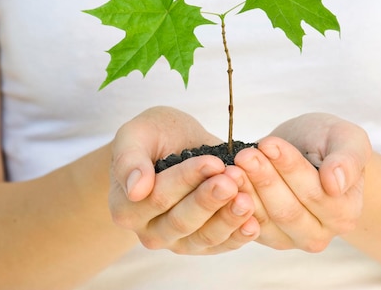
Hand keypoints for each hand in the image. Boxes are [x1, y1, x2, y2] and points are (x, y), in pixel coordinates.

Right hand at [108, 106, 259, 254]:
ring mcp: (177, 241)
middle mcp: (150, 231)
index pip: (159, 196)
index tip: (213, 162)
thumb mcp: (136, 134)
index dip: (188, 179)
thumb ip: (130, 158)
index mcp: (127, 207)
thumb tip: (136, 189)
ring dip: (228, 219)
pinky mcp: (203, 244)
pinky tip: (253, 223)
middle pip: (182, 220)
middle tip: (232, 180)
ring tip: (246, 199)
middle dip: (209, 199)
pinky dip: (238, 236)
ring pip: (204, 237)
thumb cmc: (153, 136)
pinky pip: (222, 245)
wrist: (174, 146)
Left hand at [232, 113, 370, 251]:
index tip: (269, 143)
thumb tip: (335, 184)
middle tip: (244, 154)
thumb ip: (347, 160)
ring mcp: (292, 239)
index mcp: (345, 213)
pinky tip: (226, 180)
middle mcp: (321, 234)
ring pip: (266, 219)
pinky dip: (235, 203)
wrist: (308, 149)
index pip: (314, 192)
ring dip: (247, 191)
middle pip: (288, 210)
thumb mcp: (347, 139)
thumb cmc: (330, 142)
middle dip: (264, 179)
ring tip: (232, 165)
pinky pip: (248, 225)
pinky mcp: (267, 237)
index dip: (290, 168)